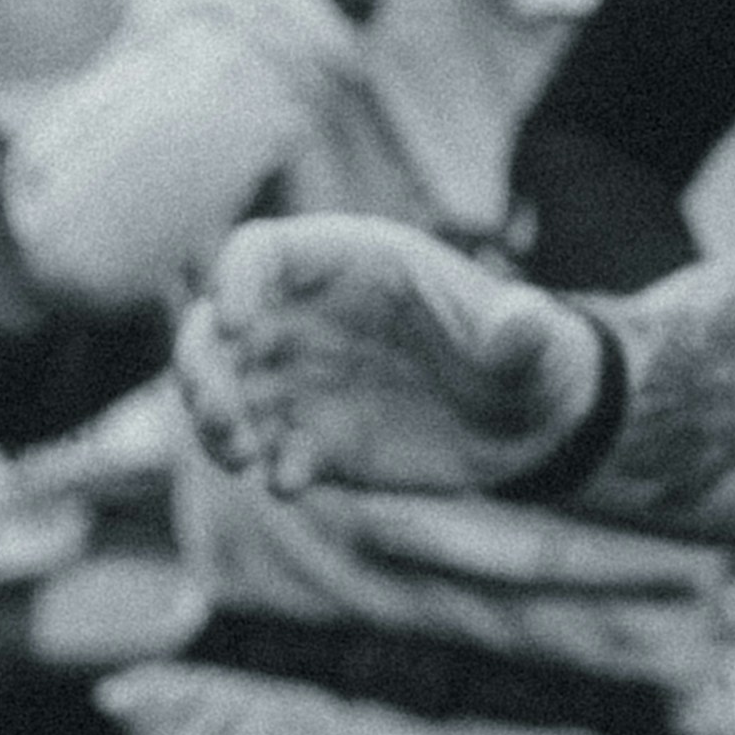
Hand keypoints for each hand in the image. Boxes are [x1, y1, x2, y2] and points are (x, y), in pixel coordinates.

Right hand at [182, 220, 603, 497]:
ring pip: (225, 392)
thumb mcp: (534, 339)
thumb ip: (522, 330)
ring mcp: (305, 382)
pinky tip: (292, 481)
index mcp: (349, 265)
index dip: (235, 280)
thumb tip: (523, 327)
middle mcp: (309, 319)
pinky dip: (269, 466)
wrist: (530, 423)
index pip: (261, 253)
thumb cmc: (527, 355)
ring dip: (215, 424)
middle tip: (220, 415)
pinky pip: (269, 450)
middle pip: (214, 327)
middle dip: (199, 367)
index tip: (233, 325)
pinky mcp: (316, 441)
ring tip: (241, 455)